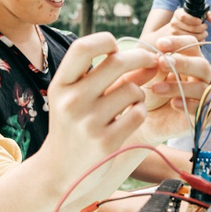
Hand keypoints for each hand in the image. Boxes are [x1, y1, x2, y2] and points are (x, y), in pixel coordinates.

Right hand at [42, 33, 158, 171]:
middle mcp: (72, 101)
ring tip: (131, 100)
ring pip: (133, 90)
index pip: (83, 48)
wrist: (60, 170)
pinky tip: (131, 117)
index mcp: (61, 85)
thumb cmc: (72, 125)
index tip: (116, 48)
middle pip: (117, 62)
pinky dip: (140, 111)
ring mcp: (89, 123)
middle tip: (150, 62)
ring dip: (140, 92)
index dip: (105, 41)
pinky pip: (138, 114)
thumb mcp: (78, 97)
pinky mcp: (106, 142)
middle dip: (140, 58)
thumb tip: (149, 59)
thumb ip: (108, 76)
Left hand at [132, 35, 210, 144]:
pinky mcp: (203, 116)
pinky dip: (187, 104)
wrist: (143, 122)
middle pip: (202, 65)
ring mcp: (205, 96)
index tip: (159, 44)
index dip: (178, 42)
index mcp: (190, 60)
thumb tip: (157, 56)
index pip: (192, 45)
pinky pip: (201, 108)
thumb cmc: (147, 93)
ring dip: (178, 86)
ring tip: (155, 89)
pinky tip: (173, 103)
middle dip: (182, 63)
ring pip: (201, 87)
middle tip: (161, 62)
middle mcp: (202, 77)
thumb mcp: (147, 76)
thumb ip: (152, 64)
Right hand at [167, 7, 210, 42]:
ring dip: (202, 36)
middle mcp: (174, 23)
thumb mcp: (196, 14)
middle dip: (202, 29)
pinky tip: (200, 39)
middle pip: (192, 28)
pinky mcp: (176, 42)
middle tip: (205, 27)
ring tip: (203, 33)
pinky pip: (190, 44)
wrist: (173, 30)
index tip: (200, 21)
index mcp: (178, 14)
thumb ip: (207, 15)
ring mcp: (174, 34)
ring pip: (192, 37)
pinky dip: (198, 42)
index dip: (194, 20)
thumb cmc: (188, 21)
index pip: (184, 17)